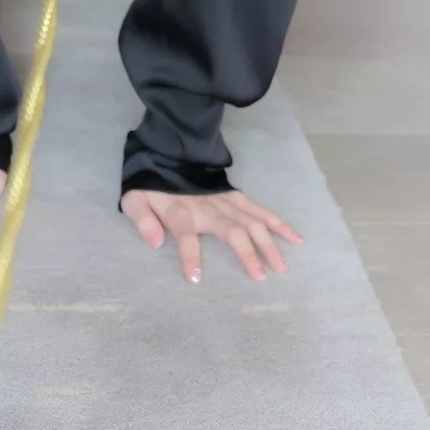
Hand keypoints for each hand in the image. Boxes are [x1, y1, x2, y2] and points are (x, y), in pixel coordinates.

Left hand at [120, 186, 302, 284]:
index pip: (185, 235)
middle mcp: (208, 207)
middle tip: (260, 277)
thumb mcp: (135, 200)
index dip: (190, 255)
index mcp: (180, 211)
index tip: (195, 278)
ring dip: (268, 243)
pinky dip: (279, 224)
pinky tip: (295, 239)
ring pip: (252, 222)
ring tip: (281, 266)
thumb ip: (143, 220)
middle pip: (231, 230)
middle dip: (247, 253)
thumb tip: (155, 242)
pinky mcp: (238, 197)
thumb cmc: (152, 185)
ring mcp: (226, 201)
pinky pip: (261, 211)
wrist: (168, 152)